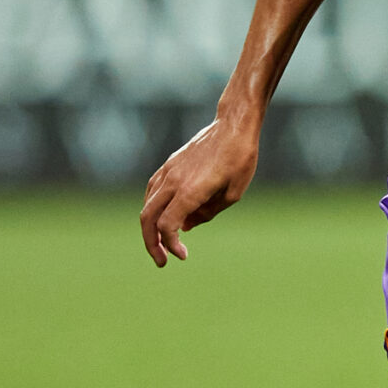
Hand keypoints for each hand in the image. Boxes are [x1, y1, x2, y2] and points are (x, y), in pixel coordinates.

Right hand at [139, 118, 259, 265]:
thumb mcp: (232, 194)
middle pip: (148, 217)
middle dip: (151, 243)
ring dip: (149, 227)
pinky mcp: (169, 165)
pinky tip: (162, 218)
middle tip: (162, 261)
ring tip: (161, 243)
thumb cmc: (240, 159)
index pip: (167, 224)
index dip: (171, 244)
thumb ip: (207, 214)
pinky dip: (152, 208)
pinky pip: (152, 191)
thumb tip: (185, 226)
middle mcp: (174, 181)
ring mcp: (168, 171)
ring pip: (147, 204)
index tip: (183, 255)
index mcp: (190, 190)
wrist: (232, 126)